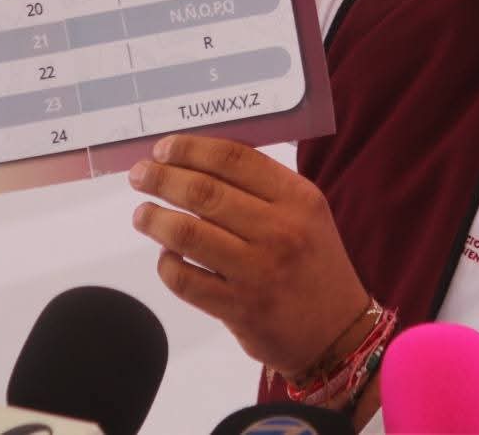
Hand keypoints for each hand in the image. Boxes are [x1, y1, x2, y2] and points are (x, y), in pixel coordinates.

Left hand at [129, 136, 370, 377]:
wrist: (338, 329)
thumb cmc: (314, 262)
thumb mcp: (307, 213)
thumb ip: (264, 187)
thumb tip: (198, 161)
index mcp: (298, 197)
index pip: (234, 158)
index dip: (190, 150)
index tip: (163, 149)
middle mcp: (280, 230)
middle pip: (204, 192)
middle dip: (161, 178)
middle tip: (140, 175)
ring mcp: (258, 271)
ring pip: (188, 233)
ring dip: (155, 219)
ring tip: (143, 214)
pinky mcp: (239, 309)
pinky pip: (185, 280)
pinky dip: (166, 263)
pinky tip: (166, 255)